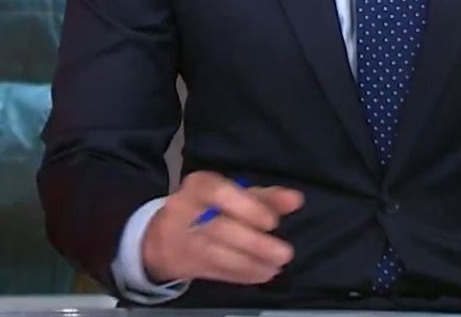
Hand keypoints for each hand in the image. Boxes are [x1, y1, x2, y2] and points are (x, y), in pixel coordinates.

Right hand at [140, 171, 303, 285]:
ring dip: (252, 263)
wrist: (164, 236)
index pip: (219, 192)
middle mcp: (185, 209)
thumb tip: (296, 199)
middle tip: (284, 253)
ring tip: (276, 266)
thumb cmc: (207, 208)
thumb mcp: (232, 195)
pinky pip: (216, 271)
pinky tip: (262, 273)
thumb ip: (264, 198)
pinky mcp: (185, 263)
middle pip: (219, 228)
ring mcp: (182, 238)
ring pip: (217, 254)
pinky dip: (243, 274)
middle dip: (255, 243)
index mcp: (199, 185)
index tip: (273, 222)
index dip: (248, 208)